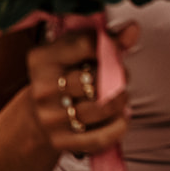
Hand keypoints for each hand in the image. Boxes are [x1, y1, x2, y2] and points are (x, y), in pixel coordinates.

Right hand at [23, 17, 139, 156]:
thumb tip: (133, 29)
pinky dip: (118, 127)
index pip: (85, 44)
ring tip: (121, 97)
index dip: (109, 46)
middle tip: (121, 77)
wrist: (36, 118)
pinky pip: (101, 137)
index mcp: (42, 59)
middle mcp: (42, 88)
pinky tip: (119, 118)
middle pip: (95, 78)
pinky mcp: (60, 142)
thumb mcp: (72, 53)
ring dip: (121, 102)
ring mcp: (50, 117)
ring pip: (102, 107)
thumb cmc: (61, 79)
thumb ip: (104, 40)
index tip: (115, 51)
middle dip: (119, 76)